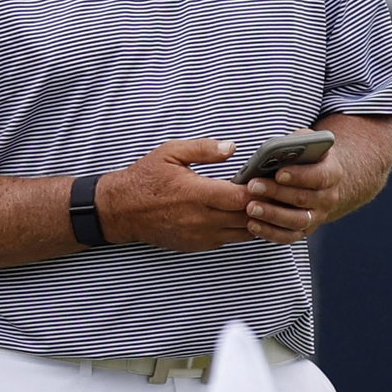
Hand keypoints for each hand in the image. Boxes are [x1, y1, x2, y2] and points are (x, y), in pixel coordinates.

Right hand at [97, 139, 251, 251]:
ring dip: (252, 220)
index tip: (264, 181)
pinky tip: (238, 215)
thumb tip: (231, 147)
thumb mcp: (171, 153)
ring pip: (241, 233)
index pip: (240, 198)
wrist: (121, 210)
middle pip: (246, 217)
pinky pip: (227, 240)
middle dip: (261, 206)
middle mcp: (200, 219)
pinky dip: (237, 229)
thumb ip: (204, 148)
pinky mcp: (196, 245)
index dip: (258, 191)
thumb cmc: (145, 179)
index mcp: (196, 194)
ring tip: (258, 204)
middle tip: (270, 192)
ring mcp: (199, 236)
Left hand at [240, 135, 345, 244]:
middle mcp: (328, 198)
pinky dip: (270, 233)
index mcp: (332, 173)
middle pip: (303, 199)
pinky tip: (252, 224)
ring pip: (297, 221)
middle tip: (253, 186)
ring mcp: (318, 217)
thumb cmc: (307, 158)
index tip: (278, 173)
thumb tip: (274, 151)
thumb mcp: (307, 144)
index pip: (319, 176)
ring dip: (272, 215)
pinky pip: (288, 236)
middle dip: (276, 193)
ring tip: (250, 208)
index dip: (299, 176)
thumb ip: (295, 144)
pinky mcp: (305, 230)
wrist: (322, 181)